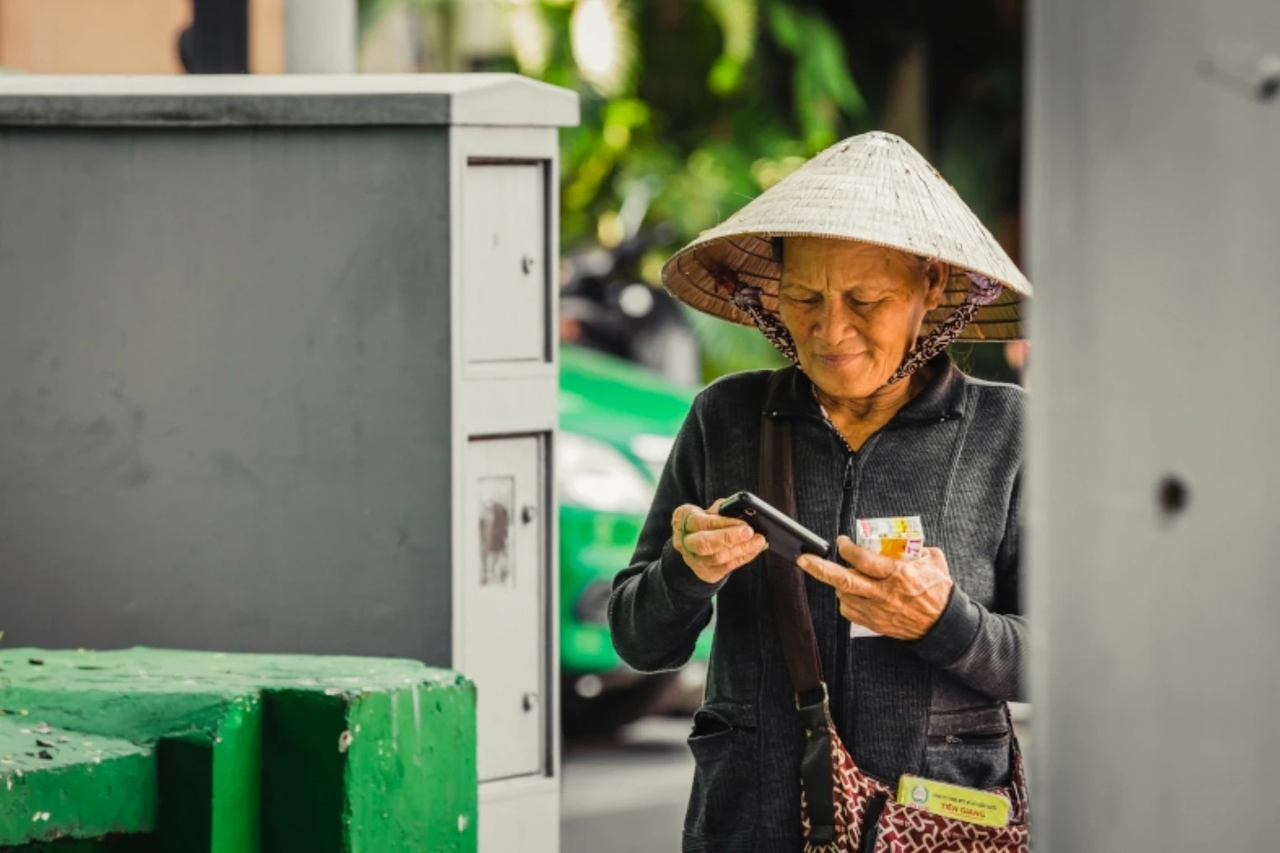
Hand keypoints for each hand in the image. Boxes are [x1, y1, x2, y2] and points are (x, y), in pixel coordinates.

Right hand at [671, 499, 767, 584]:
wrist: (693, 543)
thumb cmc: (705, 521)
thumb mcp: (709, 510)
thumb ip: (723, 509)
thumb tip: (744, 512)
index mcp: (682, 519)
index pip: (701, 522)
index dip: (723, 523)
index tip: (743, 522)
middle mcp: (684, 541)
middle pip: (704, 543)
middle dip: (729, 538)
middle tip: (751, 533)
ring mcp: (693, 559)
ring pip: (717, 558)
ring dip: (741, 549)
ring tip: (759, 541)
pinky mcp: (705, 572)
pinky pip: (726, 567)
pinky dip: (744, 557)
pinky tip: (754, 549)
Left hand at [796, 536, 952, 639]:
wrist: (944, 625)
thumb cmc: (939, 592)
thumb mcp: (933, 562)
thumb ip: (915, 548)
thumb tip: (899, 538)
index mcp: (898, 575)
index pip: (864, 560)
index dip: (847, 548)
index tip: (841, 542)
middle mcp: (884, 593)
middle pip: (844, 580)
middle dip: (820, 569)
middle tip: (803, 559)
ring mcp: (878, 610)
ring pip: (844, 596)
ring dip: (836, 584)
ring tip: (837, 575)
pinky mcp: (876, 624)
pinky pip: (851, 612)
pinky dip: (846, 601)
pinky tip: (850, 593)